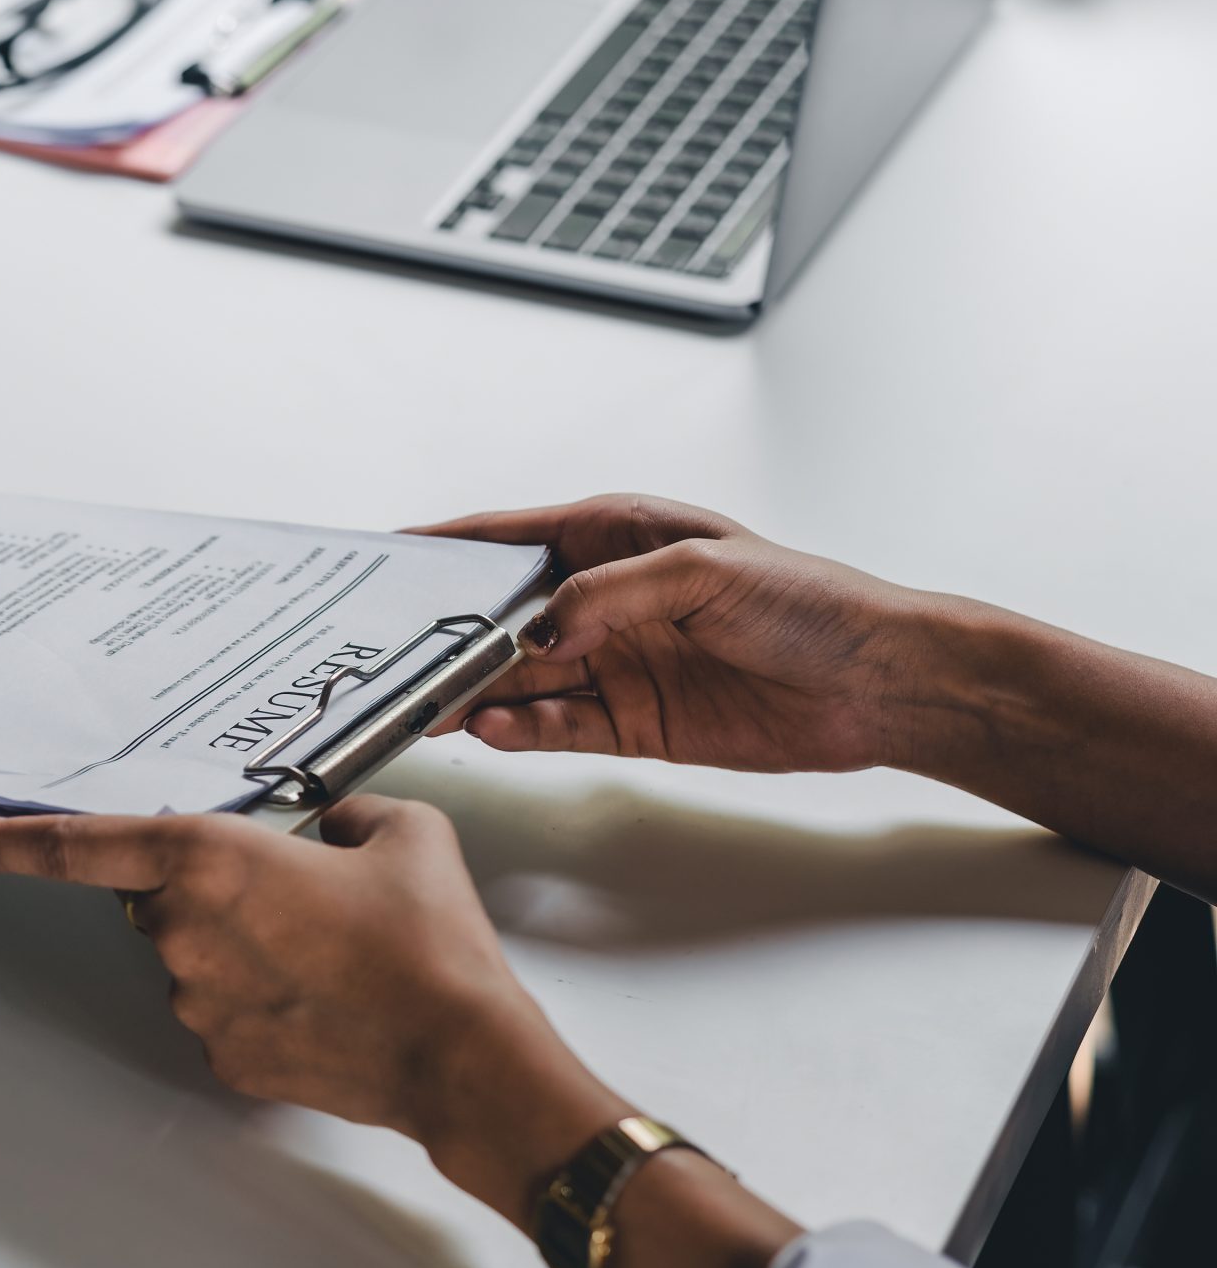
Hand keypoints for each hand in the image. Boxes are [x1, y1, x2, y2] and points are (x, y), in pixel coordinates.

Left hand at [0, 798, 624, 1218]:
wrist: (461, 1054)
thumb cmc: (431, 945)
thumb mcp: (403, 833)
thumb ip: (343, 812)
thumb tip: (329, 826)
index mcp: (212, 861)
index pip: (79, 845)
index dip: (2, 841)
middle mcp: (186, 932)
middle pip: (164, 896)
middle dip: (217, 891)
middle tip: (307, 899)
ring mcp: (199, 1001)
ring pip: (198, 954)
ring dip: (248, 946)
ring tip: (336, 954)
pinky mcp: (222, 1054)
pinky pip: (224, 1007)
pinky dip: (265, 998)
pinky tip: (327, 998)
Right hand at [415, 495, 950, 773]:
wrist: (879, 684)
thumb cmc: (811, 604)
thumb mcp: (703, 572)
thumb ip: (610, 595)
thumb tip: (539, 630)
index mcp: (615, 537)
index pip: (509, 539)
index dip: (446, 549)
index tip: (387, 561)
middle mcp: (604, 600)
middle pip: (501, 617)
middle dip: (448, 635)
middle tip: (396, 656)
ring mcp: (613, 663)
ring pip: (518, 679)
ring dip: (475, 692)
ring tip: (431, 704)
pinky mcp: (630, 722)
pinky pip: (555, 726)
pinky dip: (520, 730)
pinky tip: (492, 730)